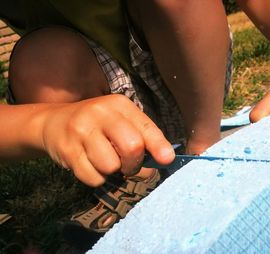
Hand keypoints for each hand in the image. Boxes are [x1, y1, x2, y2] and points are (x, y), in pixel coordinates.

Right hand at [39, 94, 173, 185]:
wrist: (53, 122)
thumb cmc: (98, 125)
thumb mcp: (120, 121)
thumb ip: (142, 136)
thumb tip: (165, 160)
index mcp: (119, 105)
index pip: (145, 127)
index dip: (159, 145)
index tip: (167, 159)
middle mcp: (100, 113)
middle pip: (131, 147)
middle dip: (135, 164)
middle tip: (129, 165)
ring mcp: (81, 131)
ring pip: (111, 166)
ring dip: (113, 172)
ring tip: (105, 160)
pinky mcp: (67, 150)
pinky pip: (93, 178)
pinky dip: (97, 178)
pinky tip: (90, 164)